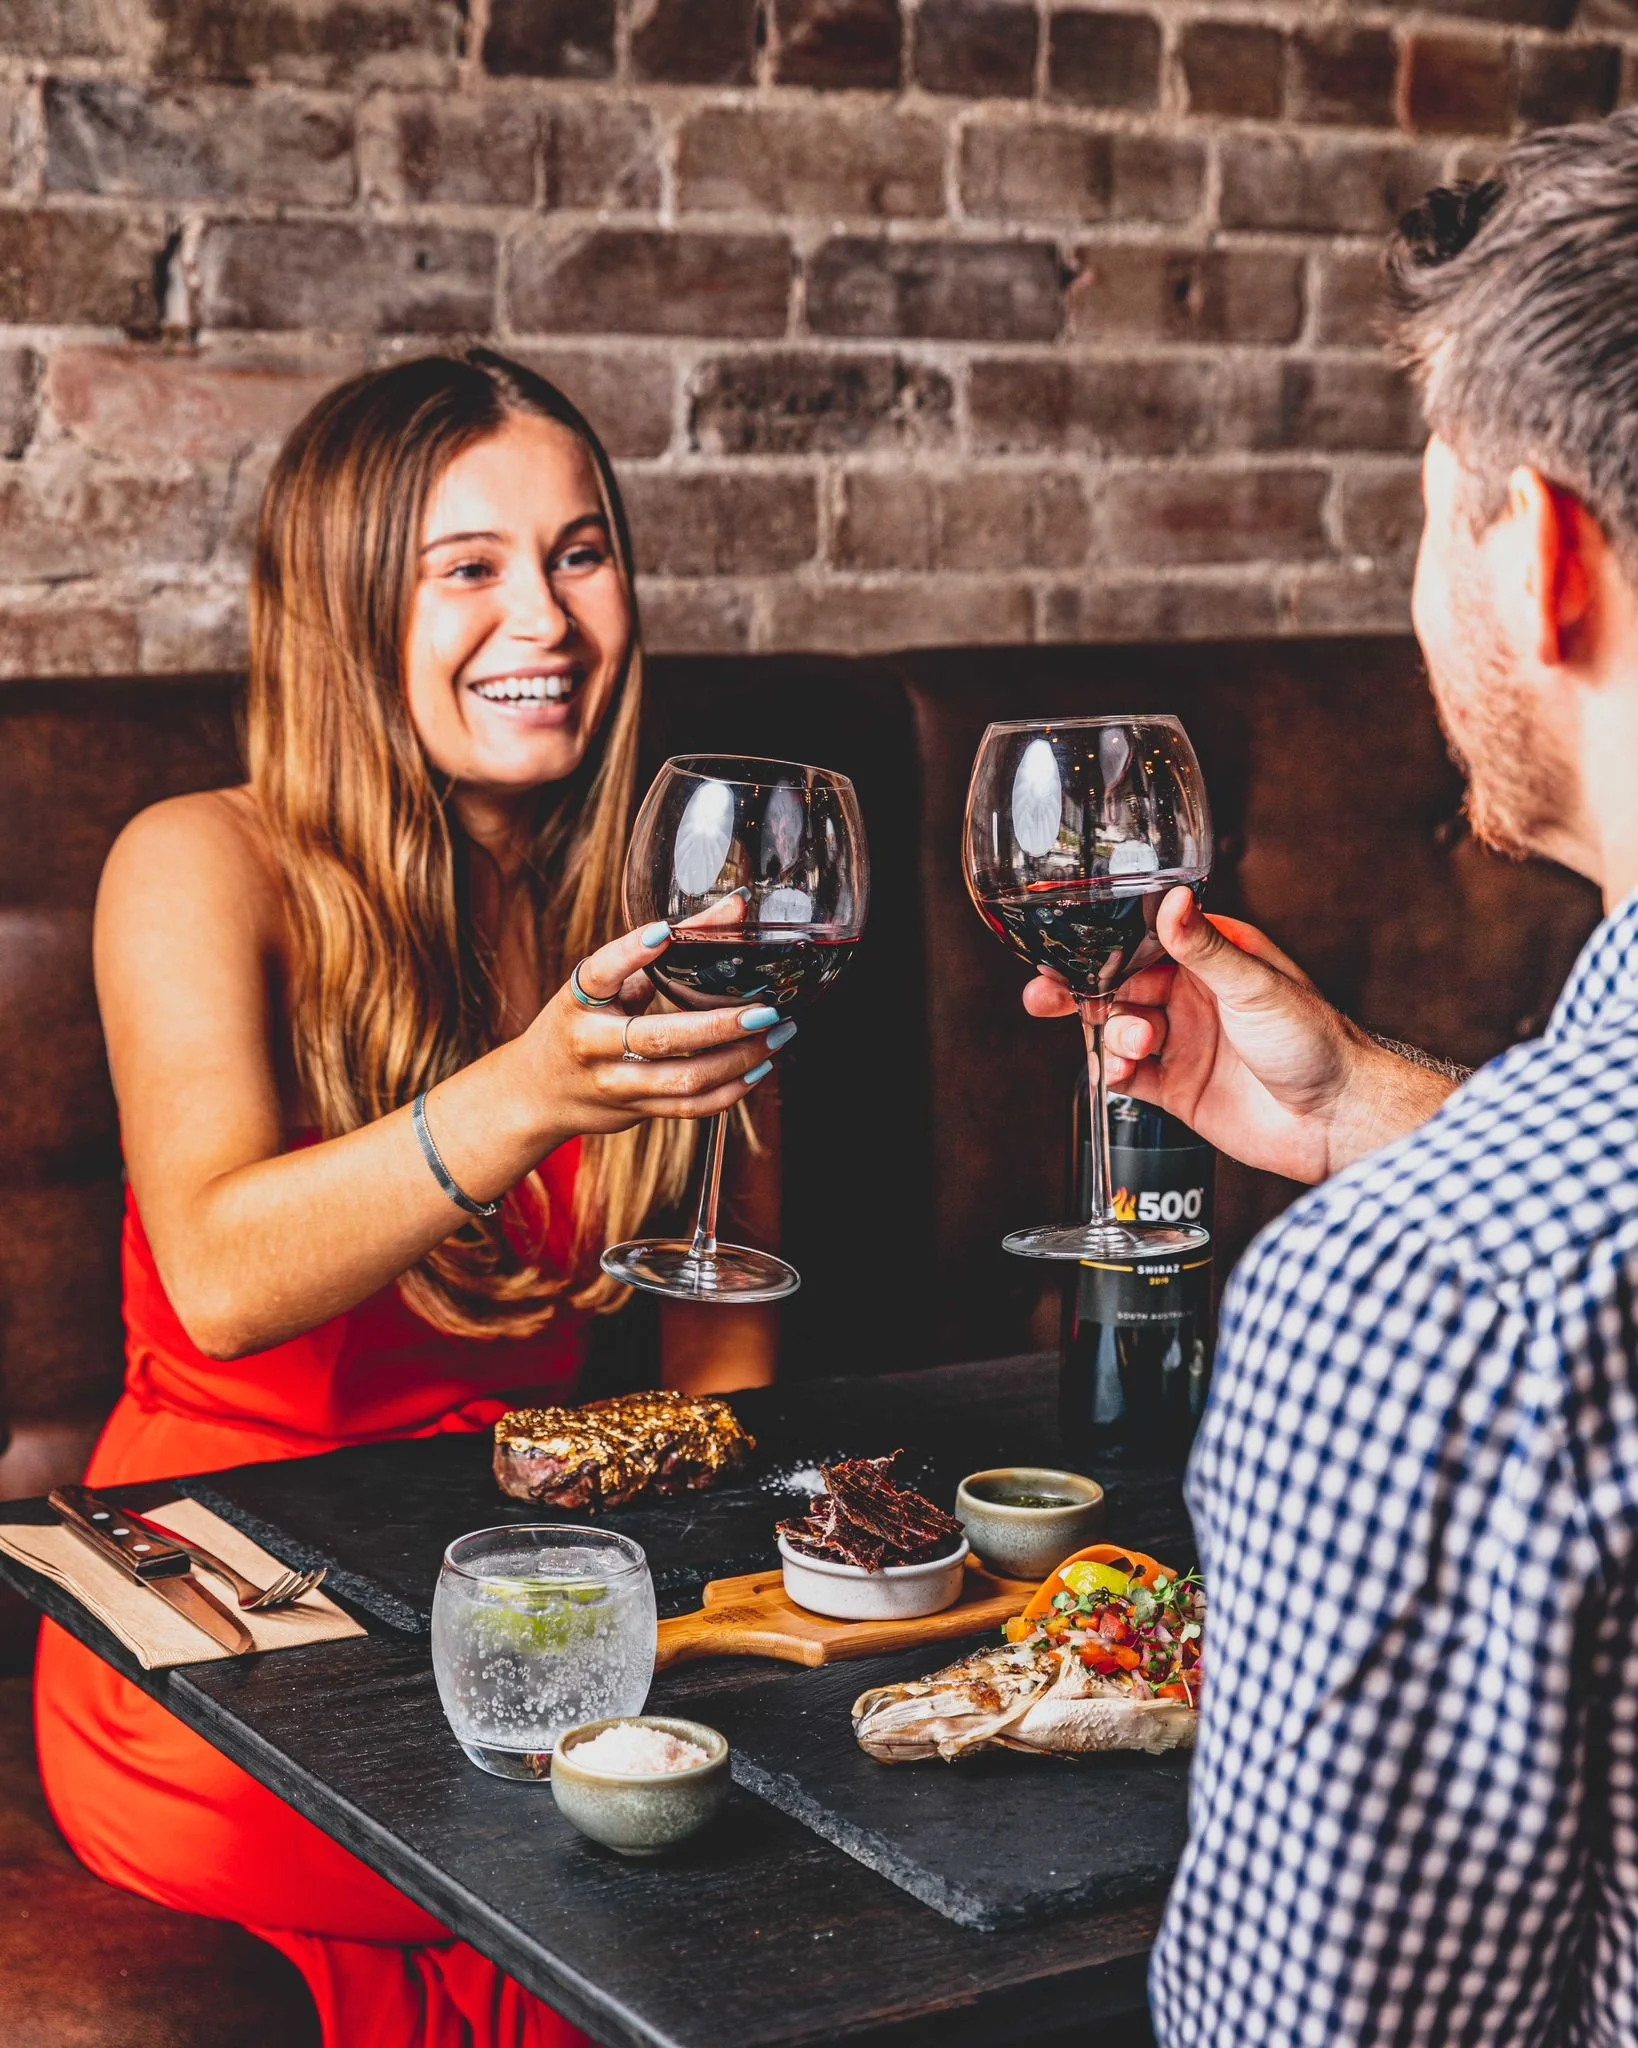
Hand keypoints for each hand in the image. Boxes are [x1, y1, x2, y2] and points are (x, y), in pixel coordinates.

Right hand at [526, 924, 786, 1136]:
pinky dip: (730, 1090)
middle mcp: (592, 1046)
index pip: (601, 973)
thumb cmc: (580, 1025)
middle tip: (766, 1010)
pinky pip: (690, 1108)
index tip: (665, 931)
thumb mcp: (601, 987)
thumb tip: (730, 912)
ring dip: (739, 1059)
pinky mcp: (635, 1112)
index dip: (631, 952)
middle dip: (720, 1025)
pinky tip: (758, 1067)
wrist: (538, 1093)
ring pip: (684, 1079)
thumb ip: (651, 956)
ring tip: (777, 1035)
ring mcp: (615, 1085)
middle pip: (659, 1038)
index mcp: (578, 1004)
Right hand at [1022, 888, 1456, 1182]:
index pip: (1142, 942)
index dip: (1100, 945)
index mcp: (1213, 959)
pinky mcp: (1177, 1088)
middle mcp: (1192, 997)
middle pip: (1118, 985)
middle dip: (1083, 991)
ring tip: (1132, 1045)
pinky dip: (1114, 1074)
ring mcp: (1183, 1043)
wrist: (1334, 1119)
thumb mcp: (1253, 985)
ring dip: (1112, 1035)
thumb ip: (1204, 947)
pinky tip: (1118, 1074)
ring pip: (1118, 1030)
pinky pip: (1128, 1076)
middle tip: (1047, 996)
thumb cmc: (1314, 1041)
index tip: (1064, 949)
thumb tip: (1173, 900)